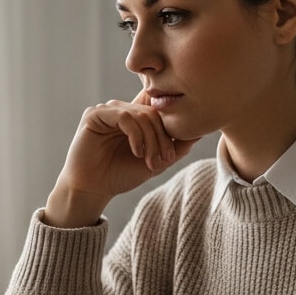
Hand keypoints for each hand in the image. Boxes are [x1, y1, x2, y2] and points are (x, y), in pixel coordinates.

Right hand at [45, 90, 200, 227]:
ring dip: (152, 139)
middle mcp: (123, 109)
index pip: (159, 105)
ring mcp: (109, 110)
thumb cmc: (122, 175)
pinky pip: (124, 116)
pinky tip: (136, 152)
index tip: (178, 143)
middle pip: (155, 112)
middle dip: (163, 138)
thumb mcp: (157, 161)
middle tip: (164, 160)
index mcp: (136, 117)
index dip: (172, 119)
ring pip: (142, 114)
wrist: (94, 189)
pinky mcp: (95, 114)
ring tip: (151, 161)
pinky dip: (136, 135)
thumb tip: (201, 130)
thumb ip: (177, 146)